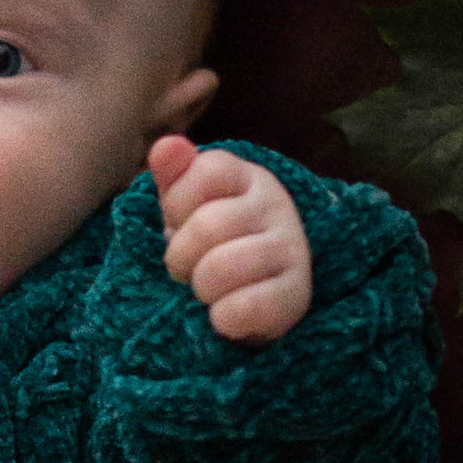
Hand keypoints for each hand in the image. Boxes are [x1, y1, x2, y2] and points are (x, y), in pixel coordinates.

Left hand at [148, 137, 312, 346]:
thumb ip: (174, 173)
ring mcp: (292, 248)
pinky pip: (247, 307)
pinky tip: (224, 317)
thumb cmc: (214, 241)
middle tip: (187, 269)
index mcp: (248, 177)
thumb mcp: (187, 203)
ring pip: (222, 267)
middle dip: (181, 256)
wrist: (257, 290)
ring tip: (207, 291)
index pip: (205, 171)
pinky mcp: (298, 294)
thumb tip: (165, 145)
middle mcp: (276, 206)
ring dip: (201, 287)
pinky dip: (224, 318)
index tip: (179, 224)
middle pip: (207, 224)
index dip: (178, 204)